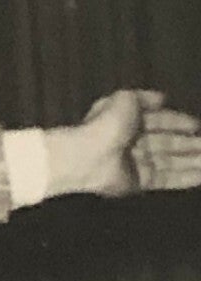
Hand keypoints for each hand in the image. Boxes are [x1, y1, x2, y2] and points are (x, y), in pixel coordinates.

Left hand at [47, 89, 200, 197]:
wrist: (90, 156)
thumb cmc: (107, 125)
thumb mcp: (125, 100)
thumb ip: (144, 98)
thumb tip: (163, 98)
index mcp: (126, 121)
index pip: (158, 121)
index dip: (177, 122)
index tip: (198, 125)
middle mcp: (133, 142)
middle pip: (168, 143)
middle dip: (191, 143)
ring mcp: (136, 163)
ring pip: (172, 161)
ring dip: (194, 160)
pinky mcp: (140, 182)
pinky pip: (168, 178)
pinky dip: (187, 177)